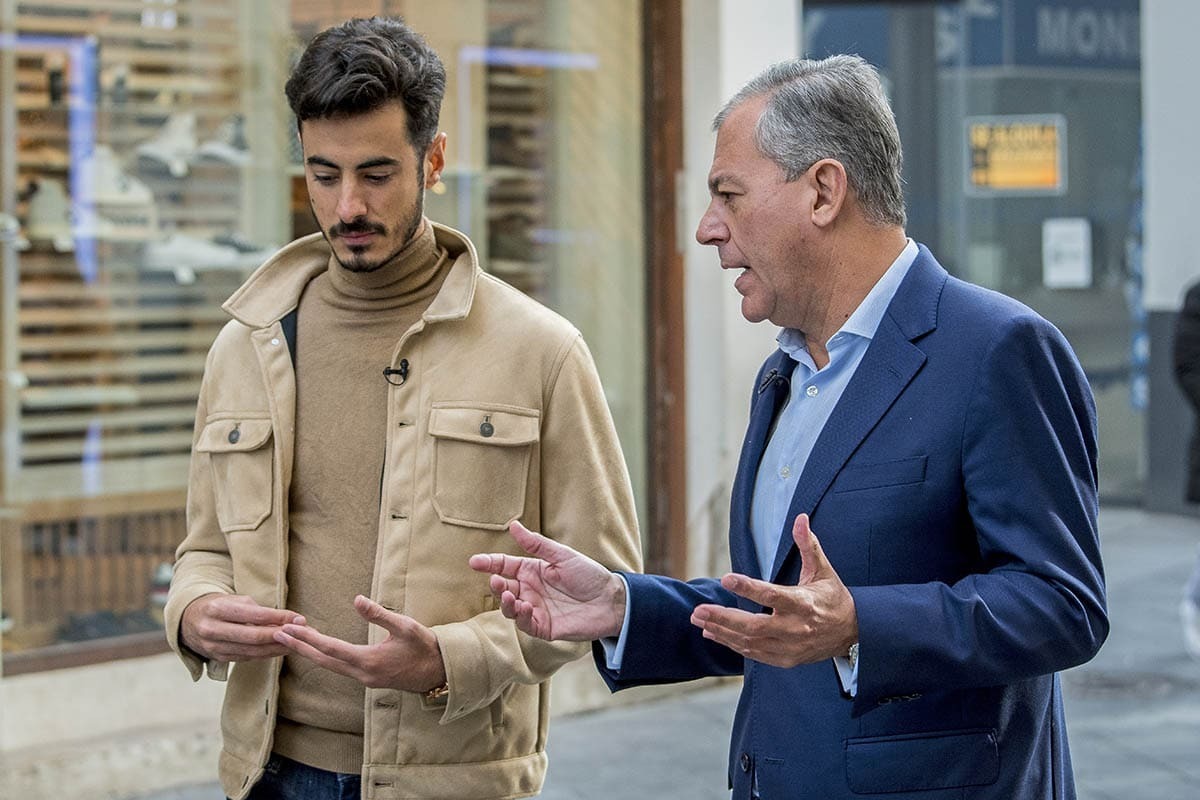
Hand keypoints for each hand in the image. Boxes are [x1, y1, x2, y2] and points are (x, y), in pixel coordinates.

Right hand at [181, 593, 301, 662]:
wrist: (188, 620)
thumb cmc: (220, 605)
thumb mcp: (235, 600)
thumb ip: (260, 611)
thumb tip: (290, 620)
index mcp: (218, 609)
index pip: (255, 615)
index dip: (279, 618)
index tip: (300, 618)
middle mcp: (212, 629)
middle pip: (253, 637)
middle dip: (281, 636)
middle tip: (302, 634)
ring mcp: (213, 647)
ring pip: (251, 651)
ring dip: (277, 648)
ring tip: (297, 643)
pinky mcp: (217, 658)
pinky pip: (246, 658)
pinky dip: (265, 654)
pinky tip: (281, 650)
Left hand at [273, 595, 444, 691]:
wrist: (439, 671)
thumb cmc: (424, 647)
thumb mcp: (405, 626)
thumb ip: (380, 614)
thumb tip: (357, 600)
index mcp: (368, 661)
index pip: (331, 648)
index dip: (308, 638)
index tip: (289, 629)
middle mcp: (362, 673)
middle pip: (322, 660)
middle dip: (299, 647)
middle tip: (278, 635)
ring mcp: (364, 679)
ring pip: (329, 666)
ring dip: (309, 653)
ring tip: (290, 641)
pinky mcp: (368, 678)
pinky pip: (338, 668)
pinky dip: (323, 658)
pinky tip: (316, 651)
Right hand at [468, 520, 625, 640]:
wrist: (611, 601)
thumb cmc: (589, 575)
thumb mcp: (562, 556)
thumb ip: (537, 544)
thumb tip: (513, 525)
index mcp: (533, 570)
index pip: (505, 566)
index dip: (489, 563)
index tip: (474, 562)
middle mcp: (531, 590)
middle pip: (504, 588)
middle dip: (497, 585)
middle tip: (497, 581)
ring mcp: (536, 609)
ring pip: (510, 608)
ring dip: (506, 602)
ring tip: (510, 596)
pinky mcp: (544, 627)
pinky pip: (525, 624)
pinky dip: (521, 616)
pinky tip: (525, 607)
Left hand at [690, 514, 857, 667]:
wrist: (853, 634)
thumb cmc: (833, 598)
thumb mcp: (823, 571)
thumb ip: (808, 545)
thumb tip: (800, 518)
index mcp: (804, 604)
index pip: (772, 595)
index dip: (748, 587)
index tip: (726, 578)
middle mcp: (796, 628)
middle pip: (753, 626)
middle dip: (723, 618)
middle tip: (698, 610)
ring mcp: (790, 647)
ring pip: (750, 642)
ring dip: (722, 631)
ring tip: (698, 620)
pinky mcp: (786, 659)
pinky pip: (754, 654)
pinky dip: (732, 643)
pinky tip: (713, 633)